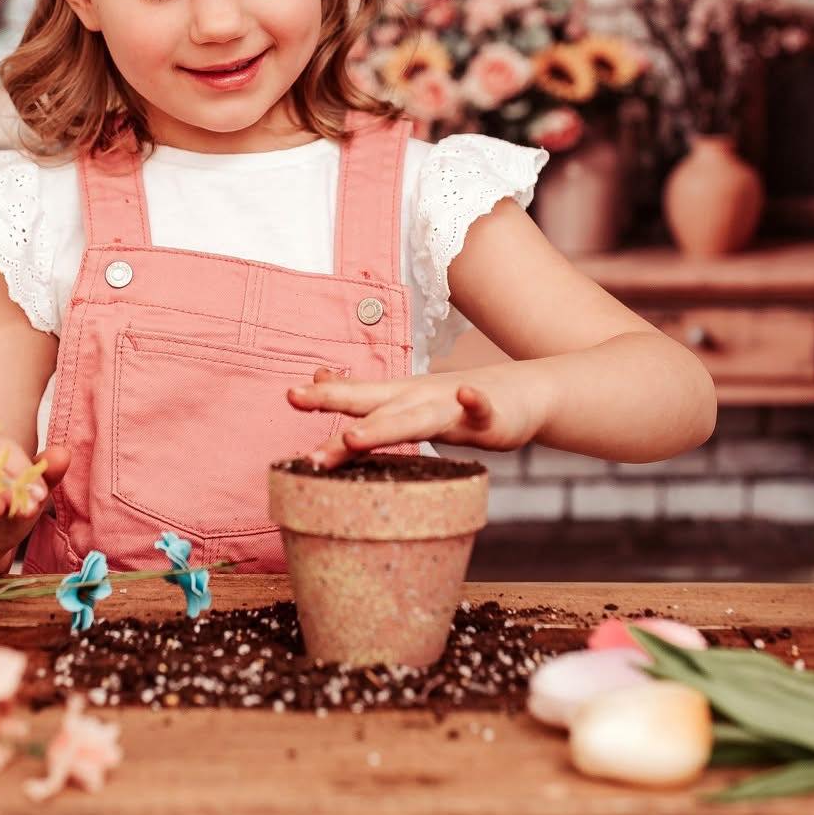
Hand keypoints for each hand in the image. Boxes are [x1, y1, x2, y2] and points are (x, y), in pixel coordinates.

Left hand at [286, 368, 543, 468]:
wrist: (523, 394)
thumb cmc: (457, 402)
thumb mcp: (407, 396)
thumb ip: (363, 395)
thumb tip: (317, 377)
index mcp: (399, 399)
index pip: (355, 396)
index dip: (323, 396)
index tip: (290, 396)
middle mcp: (420, 399)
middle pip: (373, 405)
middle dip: (334, 405)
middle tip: (296, 400)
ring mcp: (453, 408)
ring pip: (417, 418)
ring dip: (384, 427)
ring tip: (352, 437)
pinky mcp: (490, 419)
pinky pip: (481, 411)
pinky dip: (474, 403)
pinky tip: (466, 397)